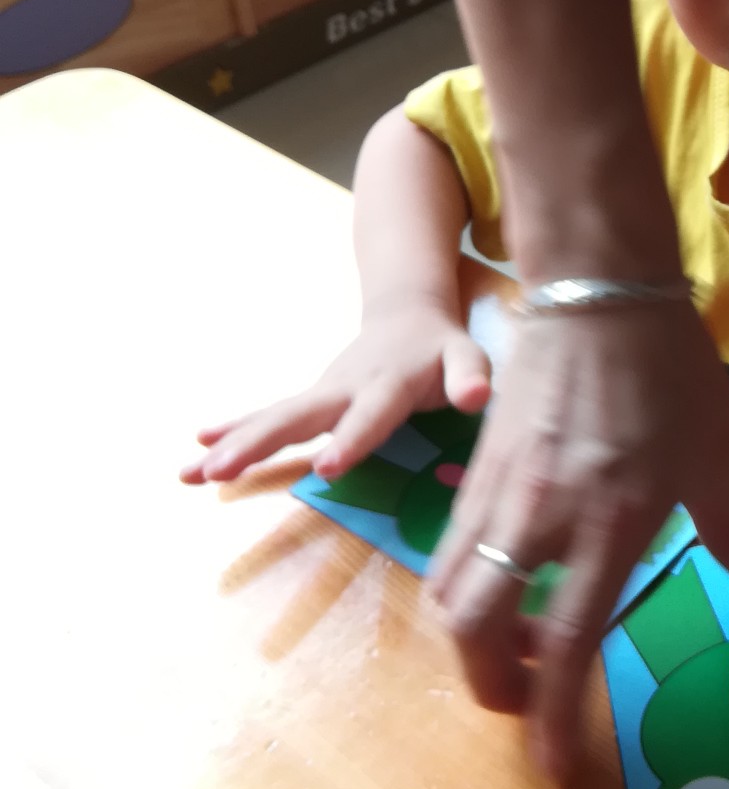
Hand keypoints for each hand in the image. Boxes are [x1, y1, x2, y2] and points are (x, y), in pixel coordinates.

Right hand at [181, 293, 490, 484]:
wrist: (406, 314)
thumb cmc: (441, 347)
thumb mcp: (467, 356)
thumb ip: (471, 376)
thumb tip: (477, 397)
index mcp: (389, 383)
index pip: (371, 415)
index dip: (352, 439)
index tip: (326, 466)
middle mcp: (345, 387)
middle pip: (301, 416)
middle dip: (261, 444)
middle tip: (222, 471)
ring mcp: (321, 393)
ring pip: (273, 419)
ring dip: (233, 444)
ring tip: (191, 474)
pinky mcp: (309, 400)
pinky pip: (267, 417)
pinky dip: (232, 432)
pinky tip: (195, 453)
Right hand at [427, 301, 728, 782]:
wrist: (601, 292)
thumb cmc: (672, 372)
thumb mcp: (719, 454)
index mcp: (611, 525)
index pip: (567, 645)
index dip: (555, 721)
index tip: (557, 769)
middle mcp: (541, 520)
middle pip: (476, 634)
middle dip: (493, 691)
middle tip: (530, 703)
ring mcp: (498, 494)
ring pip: (452, 594)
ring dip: (475, 641)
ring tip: (522, 645)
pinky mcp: (476, 470)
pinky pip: (454, 550)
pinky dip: (469, 588)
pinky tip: (511, 581)